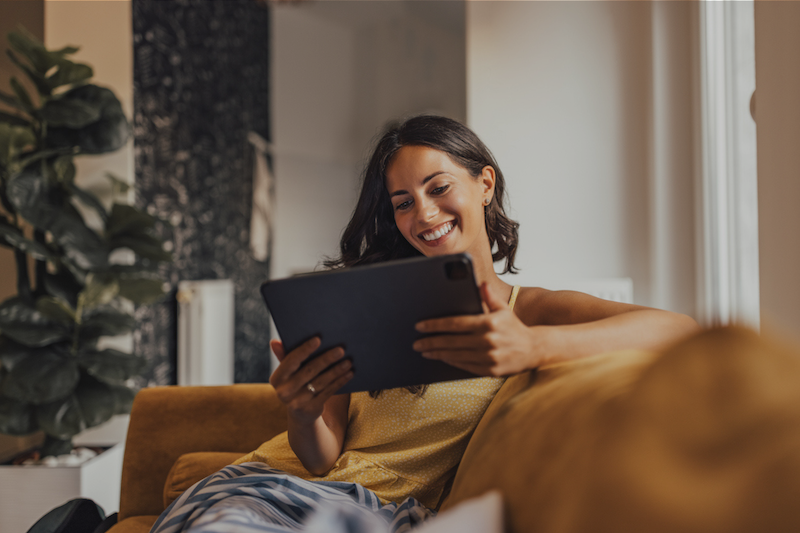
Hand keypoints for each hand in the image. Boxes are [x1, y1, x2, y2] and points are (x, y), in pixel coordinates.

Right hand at [269, 337, 353, 423]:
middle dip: (326, 359)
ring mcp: (297, 402)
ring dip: (336, 370)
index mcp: (277, 378)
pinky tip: (349, 374)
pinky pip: (328, 392)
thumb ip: (285, 356)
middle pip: (309, 371)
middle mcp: (284, 391)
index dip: (304, 350)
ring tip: (348, 361)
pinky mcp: (311, 410)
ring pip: (320, 382)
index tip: (318, 339)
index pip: (291, 361)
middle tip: (341, 350)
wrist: (301, 413)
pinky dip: (339, 382)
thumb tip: (275, 341)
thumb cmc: (297, 383)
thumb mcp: (289, 372)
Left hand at [413, 283, 539, 375]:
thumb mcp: (503, 309)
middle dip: (431, 341)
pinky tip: (441, 357)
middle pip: (451, 341)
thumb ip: (489, 297)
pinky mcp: (490, 370)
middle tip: (416, 342)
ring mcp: (489, 357)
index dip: (435, 325)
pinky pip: (465, 366)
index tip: (420, 326)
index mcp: (488, 323)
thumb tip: (480, 283)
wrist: (534, 349)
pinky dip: (451, 361)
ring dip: (437, 353)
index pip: (455, 323)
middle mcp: (488, 341)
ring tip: (424, 350)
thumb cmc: (514, 327)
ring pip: (456, 355)